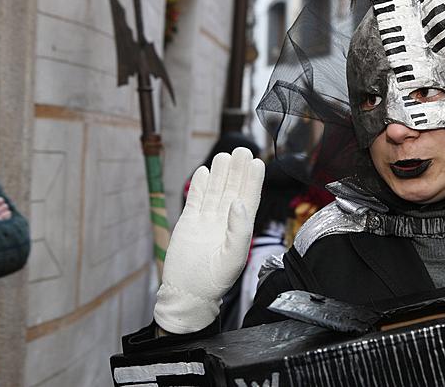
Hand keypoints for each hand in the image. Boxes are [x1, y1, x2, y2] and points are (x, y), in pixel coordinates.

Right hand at [154, 147, 264, 333]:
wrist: (187, 293)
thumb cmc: (214, 281)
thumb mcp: (233, 257)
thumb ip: (239, 230)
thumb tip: (238, 203)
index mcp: (240, 229)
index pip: (249, 199)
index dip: (253, 181)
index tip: (257, 163)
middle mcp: (224, 222)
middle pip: (232, 190)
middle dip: (237, 171)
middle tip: (242, 150)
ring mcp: (206, 221)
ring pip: (215, 192)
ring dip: (220, 174)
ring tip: (225, 155)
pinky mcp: (188, 223)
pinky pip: (196, 200)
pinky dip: (199, 186)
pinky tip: (204, 172)